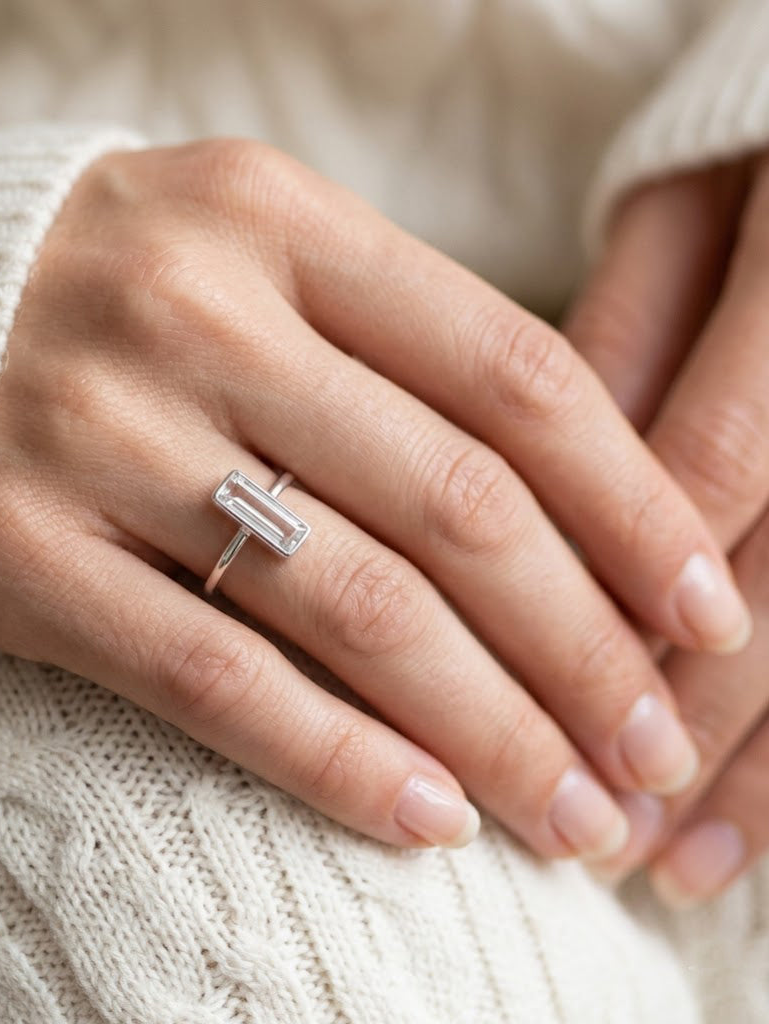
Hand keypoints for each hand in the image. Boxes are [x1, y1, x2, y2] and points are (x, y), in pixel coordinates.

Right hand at [0, 138, 746, 860]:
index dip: (632, 508)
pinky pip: (212, 678)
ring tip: (568, 812)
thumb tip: (565, 516)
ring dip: (488, 729)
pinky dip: (337, 760)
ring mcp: (97, 434)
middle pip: (456, 506)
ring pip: (353, 607)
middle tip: (650, 750)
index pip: (512, 374)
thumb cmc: (98, 294)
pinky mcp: (17, 553)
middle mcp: (193, 313)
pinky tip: (427, 819)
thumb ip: (387, 354)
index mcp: (274, 219)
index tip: (704, 615)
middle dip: (584, 649)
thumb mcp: (245, 264)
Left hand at [564, 150, 768, 901]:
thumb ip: (614, 356)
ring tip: (667, 862)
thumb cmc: (756, 166)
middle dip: (672, 716)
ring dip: (754, 768)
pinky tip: (748, 832)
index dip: (614, 601)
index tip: (537, 710)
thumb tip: (528, 506)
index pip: (701, 475)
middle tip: (585, 825)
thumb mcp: (684, 225)